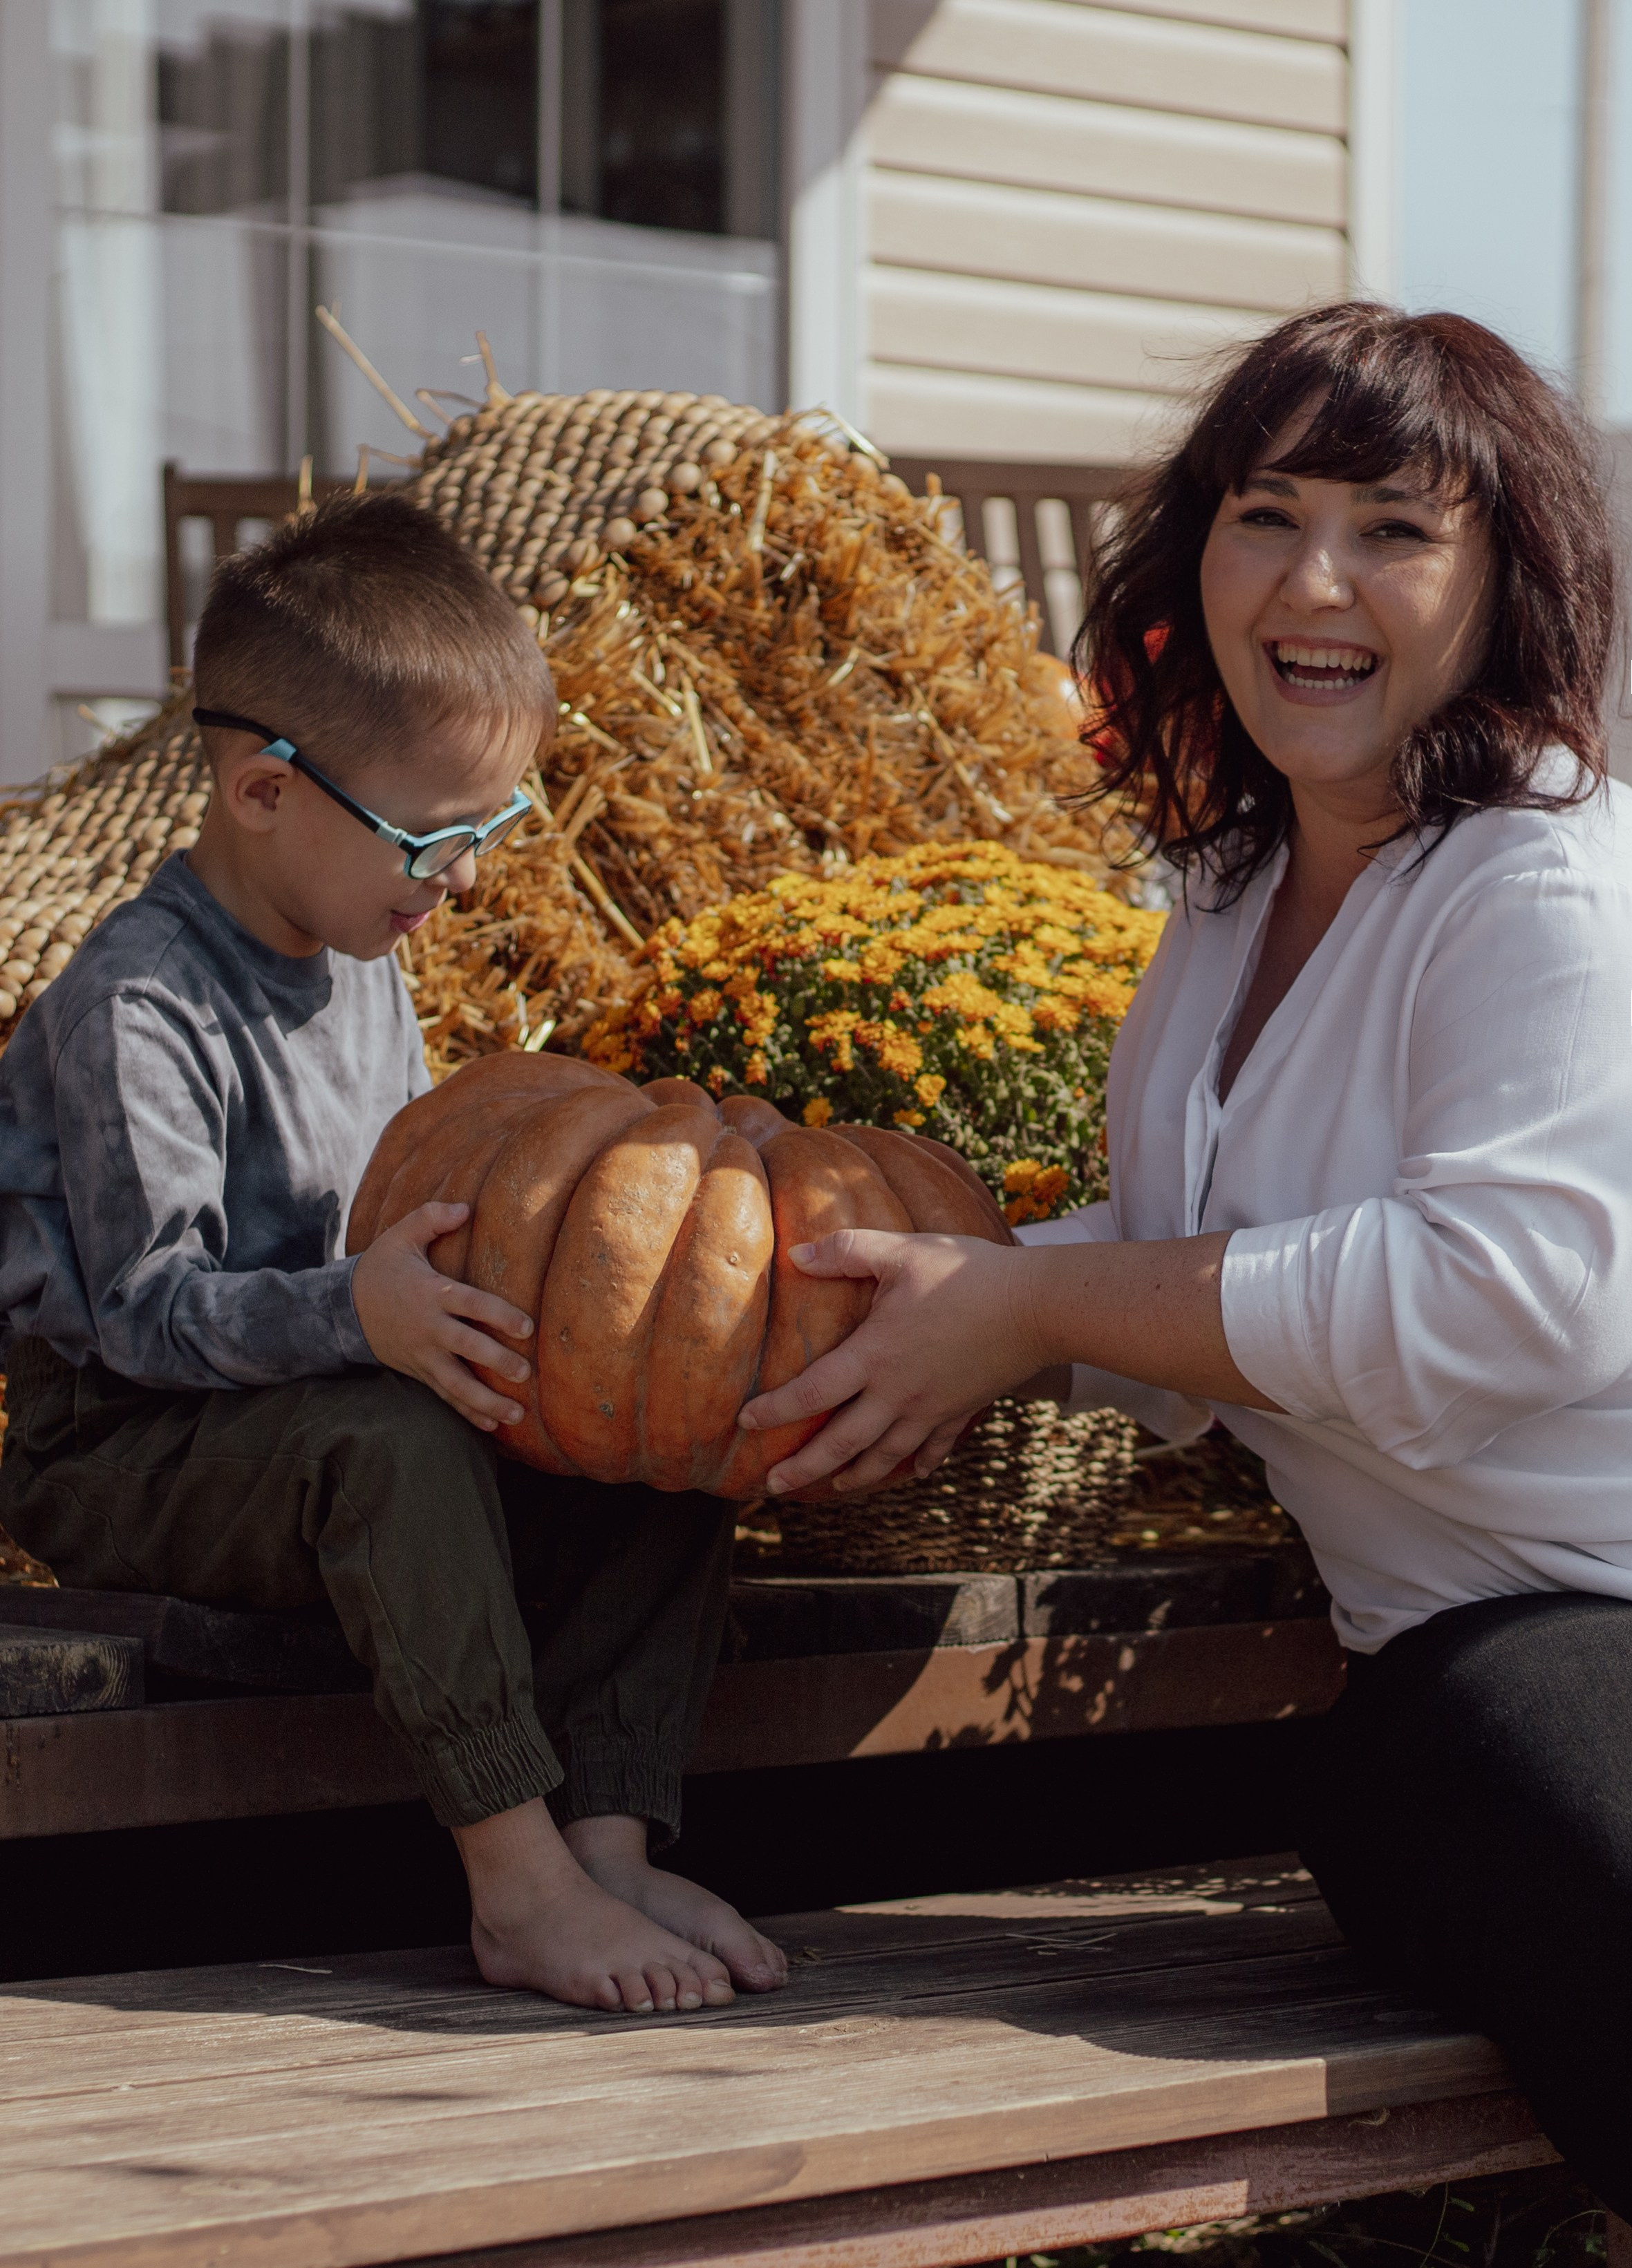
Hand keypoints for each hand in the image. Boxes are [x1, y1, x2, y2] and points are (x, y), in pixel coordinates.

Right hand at [351, 1201, 533, 1430]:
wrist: (341, 1309)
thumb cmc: (380, 1268)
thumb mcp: (399, 1236)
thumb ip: (431, 1217)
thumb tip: (466, 1207)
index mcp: (431, 1293)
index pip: (470, 1305)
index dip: (499, 1315)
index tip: (526, 1327)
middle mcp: (428, 1328)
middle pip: (467, 1349)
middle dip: (496, 1362)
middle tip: (525, 1373)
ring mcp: (422, 1355)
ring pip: (457, 1384)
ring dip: (486, 1402)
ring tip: (517, 1415)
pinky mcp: (418, 1372)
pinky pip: (445, 1397)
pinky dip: (467, 1414)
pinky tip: (492, 1427)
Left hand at [736, 1229, 1047, 1495]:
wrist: (1038, 1307)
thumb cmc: (967, 1273)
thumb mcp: (903, 1252)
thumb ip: (848, 1251)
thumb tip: (797, 1255)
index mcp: (875, 1355)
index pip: (813, 1392)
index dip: (776, 1409)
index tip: (746, 1421)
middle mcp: (898, 1393)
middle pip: (842, 1442)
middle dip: (804, 1466)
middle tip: (773, 1484)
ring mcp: (932, 1409)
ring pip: (885, 1456)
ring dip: (855, 1476)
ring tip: (833, 1487)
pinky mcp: (961, 1410)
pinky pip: (934, 1448)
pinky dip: (919, 1464)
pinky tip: (912, 1473)